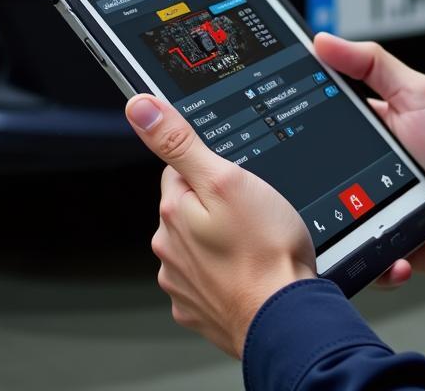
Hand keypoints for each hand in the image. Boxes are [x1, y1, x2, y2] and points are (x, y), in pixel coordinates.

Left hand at [125, 95, 315, 356]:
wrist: (285, 318)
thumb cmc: (265, 251)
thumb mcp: (226, 179)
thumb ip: (180, 142)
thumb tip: (139, 107)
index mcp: (174, 210)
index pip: (180, 169)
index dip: (212, 169)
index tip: (235, 181)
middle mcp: (169, 247)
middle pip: (189, 206)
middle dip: (216, 206)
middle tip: (252, 214)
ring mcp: (182, 281)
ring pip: (199, 243)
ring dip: (222, 240)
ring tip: (255, 243)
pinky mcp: (198, 307)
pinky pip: (209, 277)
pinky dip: (227, 272)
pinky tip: (250, 269)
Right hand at [313, 32, 424, 287]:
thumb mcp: (419, 94)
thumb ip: (373, 63)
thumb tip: (324, 40)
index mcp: (366, 127)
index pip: (318, 118)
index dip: (295, 118)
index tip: (275, 120)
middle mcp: (360, 167)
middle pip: (314, 171)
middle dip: (305, 180)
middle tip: (310, 179)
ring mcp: (366, 207)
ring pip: (326, 218)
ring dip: (330, 222)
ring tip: (352, 216)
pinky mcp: (377, 243)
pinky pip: (354, 255)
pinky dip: (363, 258)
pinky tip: (381, 246)